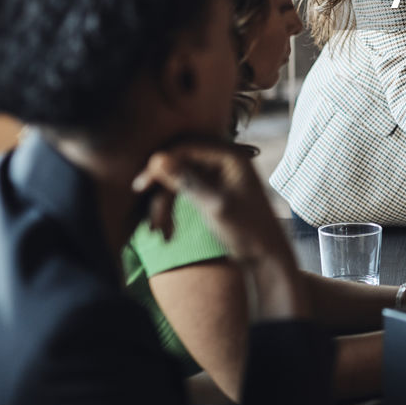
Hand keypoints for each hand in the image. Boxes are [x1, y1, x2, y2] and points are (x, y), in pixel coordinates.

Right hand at [133, 138, 305, 319]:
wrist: (265, 256)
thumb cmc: (247, 230)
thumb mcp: (214, 205)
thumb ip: (187, 181)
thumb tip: (157, 158)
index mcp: (231, 156)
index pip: (186, 148)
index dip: (160, 165)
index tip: (140, 187)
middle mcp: (225, 159)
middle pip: (179, 160)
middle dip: (160, 183)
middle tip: (140, 201)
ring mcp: (218, 174)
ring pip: (178, 177)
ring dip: (164, 201)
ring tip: (157, 229)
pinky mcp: (212, 189)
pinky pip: (184, 189)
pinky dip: (173, 206)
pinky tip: (165, 230)